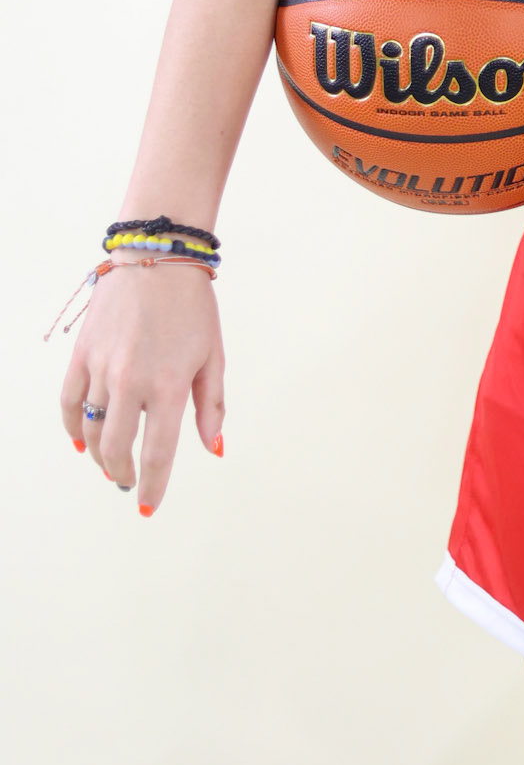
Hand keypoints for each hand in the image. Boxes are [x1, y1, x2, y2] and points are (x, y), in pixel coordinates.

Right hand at [59, 259, 225, 515]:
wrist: (158, 257)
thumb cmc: (193, 306)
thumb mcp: (213, 356)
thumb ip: (212, 407)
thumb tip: (213, 449)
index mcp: (170, 386)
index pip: (157, 454)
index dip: (153, 486)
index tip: (149, 507)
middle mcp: (132, 382)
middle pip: (117, 449)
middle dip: (123, 474)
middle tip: (129, 482)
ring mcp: (102, 368)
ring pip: (90, 429)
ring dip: (99, 454)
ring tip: (110, 463)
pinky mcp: (82, 353)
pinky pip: (69, 401)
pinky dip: (72, 426)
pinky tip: (80, 441)